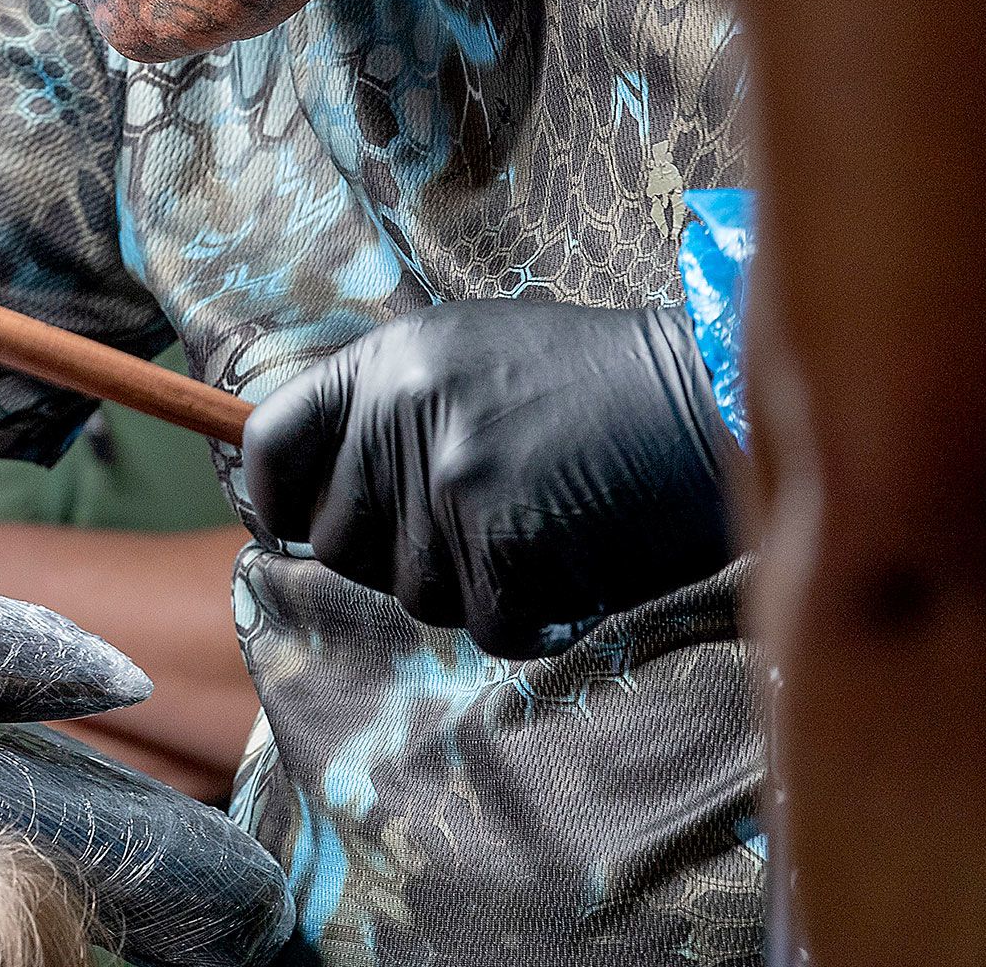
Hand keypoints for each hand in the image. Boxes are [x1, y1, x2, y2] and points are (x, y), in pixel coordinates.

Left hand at [243, 301, 740, 657]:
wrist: (716, 401)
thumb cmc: (599, 391)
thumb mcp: (471, 362)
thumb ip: (389, 416)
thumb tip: (302, 507)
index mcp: (388, 361)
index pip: (269, 442)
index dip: (273, 501)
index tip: (292, 530)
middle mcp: (404, 409)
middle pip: (338, 541)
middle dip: (400, 557)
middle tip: (482, 530)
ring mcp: (452, 474)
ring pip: (412, 594)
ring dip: (476, 588)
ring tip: (544, 530)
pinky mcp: (504, 537)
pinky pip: (484, 624)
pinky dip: (535, 618)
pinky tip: (577, 568)